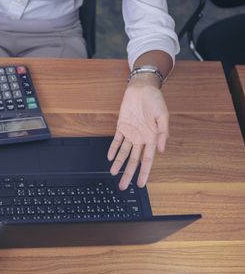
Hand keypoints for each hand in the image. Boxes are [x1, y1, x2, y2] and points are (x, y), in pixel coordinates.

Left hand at [108, 74, 168, 189]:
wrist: (142, 88)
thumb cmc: (155, 100)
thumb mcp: (163, 116)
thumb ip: (163, 133)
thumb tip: (161, 149)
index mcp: (152, 138)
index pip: (147, 160)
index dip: (144, 173)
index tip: (141, 184)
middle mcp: (141, 138)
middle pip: (133, 160)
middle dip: (128, 173)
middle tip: (124, 186)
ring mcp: (131, 133)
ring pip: (124, 153)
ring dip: (119, 163)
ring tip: (114, 174)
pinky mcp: (122, 126)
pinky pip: (116, 140)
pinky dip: (113, 149)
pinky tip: (110, 157)